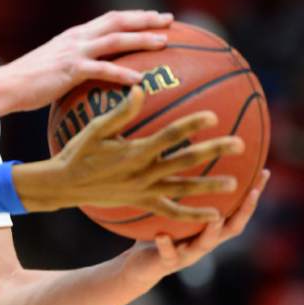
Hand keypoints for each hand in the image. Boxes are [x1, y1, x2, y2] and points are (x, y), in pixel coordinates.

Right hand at [2, 10, 172, 111]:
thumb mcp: (56, 63)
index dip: (136, 16)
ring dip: (141, 40)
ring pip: (114, 40)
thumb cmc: (30, 80)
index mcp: (75, 35)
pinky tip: (139, 80)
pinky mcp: (70, 70)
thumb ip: (76, 63)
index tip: (158, 17)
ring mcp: (73, 52)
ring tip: (163, 43)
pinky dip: (122, 73)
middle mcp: (77, 38)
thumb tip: (94, 73)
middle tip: (169, 21)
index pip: (110, 18)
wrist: (7, 85)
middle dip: (145, 19)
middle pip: (117, 21)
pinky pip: (101, 70)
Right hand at [13, 85, 243, 216]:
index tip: (213, 115)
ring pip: (183, 189)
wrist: (64, 185)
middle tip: (239, 145)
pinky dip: (192, 216)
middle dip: (214, 152)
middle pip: (186, 161)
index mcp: (135, 151)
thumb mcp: (96, 129)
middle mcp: (144, 172)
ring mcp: (144, 190)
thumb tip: (141, 88)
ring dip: (210, 187)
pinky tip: (212, 216)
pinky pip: (171, 212)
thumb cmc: (78, 152)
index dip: (192, 124)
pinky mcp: (142, 202)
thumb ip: (121, 111)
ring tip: (235, 184)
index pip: (170, 135)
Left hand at [123, 168, 269, 286]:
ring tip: (215, 218)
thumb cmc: (161, 230)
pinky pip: (167, 254)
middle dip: (244, 210)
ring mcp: (188, 254)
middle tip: (252, 192)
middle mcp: (205, 242)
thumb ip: (183, 187)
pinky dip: (166, 245)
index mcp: (210, 227)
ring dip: (212, 231)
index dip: (252, 194)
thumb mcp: (174, 207)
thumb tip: (189, 149)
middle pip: (232, 227)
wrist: (140, 266)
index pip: (237, 209)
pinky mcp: (166, 263)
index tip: (264, 172)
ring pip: (205, 244)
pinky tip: (162, 236)